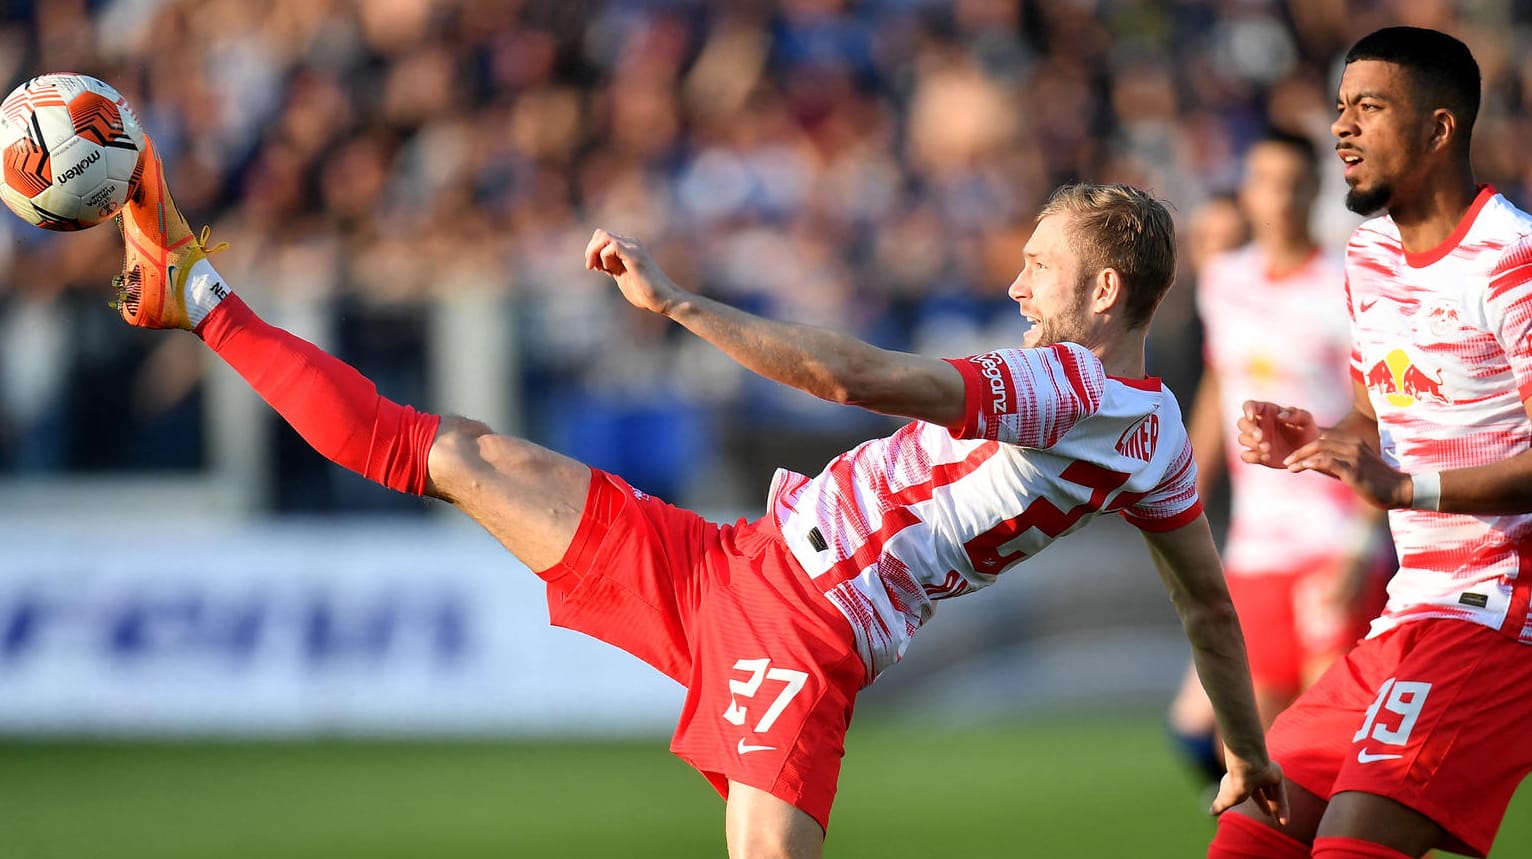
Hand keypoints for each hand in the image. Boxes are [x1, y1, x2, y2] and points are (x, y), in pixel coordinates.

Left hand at [584, 229, 685, 314]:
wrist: (664, 299)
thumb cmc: (646, 293)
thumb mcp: (623, 277)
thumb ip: (613, 267)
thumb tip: (598, 263)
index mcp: (629, 248)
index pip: (603, 237)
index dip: (594, 250)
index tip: (596, 268)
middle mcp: (632, 244)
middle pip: (600, 234)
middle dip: (591, 250)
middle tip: (592, 267)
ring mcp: (634, 248)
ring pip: (603, 236)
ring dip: (594, 252)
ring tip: (597, 268)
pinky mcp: (635, 256)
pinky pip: (612, 247)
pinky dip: (604, 258)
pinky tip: (609, 271)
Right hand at [1213, 753, 1288, 825]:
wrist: (1246, 766)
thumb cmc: (1234, 783)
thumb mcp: (1224, 799)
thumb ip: (1219, 806)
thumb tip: (1211, 812)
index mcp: (1239, 779)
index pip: (1245, 791)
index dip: (1249, 801)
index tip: (1253, 812)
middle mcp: (1252, 776)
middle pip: (1261, 792)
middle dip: (1265, 804)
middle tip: (1269, 815)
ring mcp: (1264, 775)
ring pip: (1272, 794)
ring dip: (1277, 809)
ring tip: (1282, 824)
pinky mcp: (1276, 775)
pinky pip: (1281, 793)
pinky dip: (1283, 807)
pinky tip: (1284, 821)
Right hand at [1236, 401, 1317, 467]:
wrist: (1310, 451)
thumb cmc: (1307, 430)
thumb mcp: (1306, 419)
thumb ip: (1295, 414)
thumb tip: (1280, 416)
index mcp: (1267, 411)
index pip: (1249, 405)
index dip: (1247, 410)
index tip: (1252, 417)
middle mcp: (1258, 425)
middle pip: (1242, 423)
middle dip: (1249, 429)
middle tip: (1260, 437)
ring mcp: (1256, 441)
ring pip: (1242, 438)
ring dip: (1252, 443)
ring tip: (1268, 448)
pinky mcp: (1257, 455)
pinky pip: (1246, 456)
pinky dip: (1252, 456)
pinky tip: (1266, 457)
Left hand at [1283, 432, 1410, 508]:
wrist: (1398, 490)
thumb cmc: (1374, 481)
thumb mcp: (1352, 468)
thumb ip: (1332, 463)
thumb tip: (1309, 463)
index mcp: (1354, 441)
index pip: (1324, 438)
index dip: (1305, 446)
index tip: (1293, 456)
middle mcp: (1354, 444)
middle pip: (1319, 442)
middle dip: (1299, 451)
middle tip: (1286, 461)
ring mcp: (1354, 456)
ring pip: (1320, 450)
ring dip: (1301, 458)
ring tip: (1289, 466)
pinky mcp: (1354, 469)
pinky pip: (1328, 462)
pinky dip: (1311, 463)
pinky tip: (1301, 468)